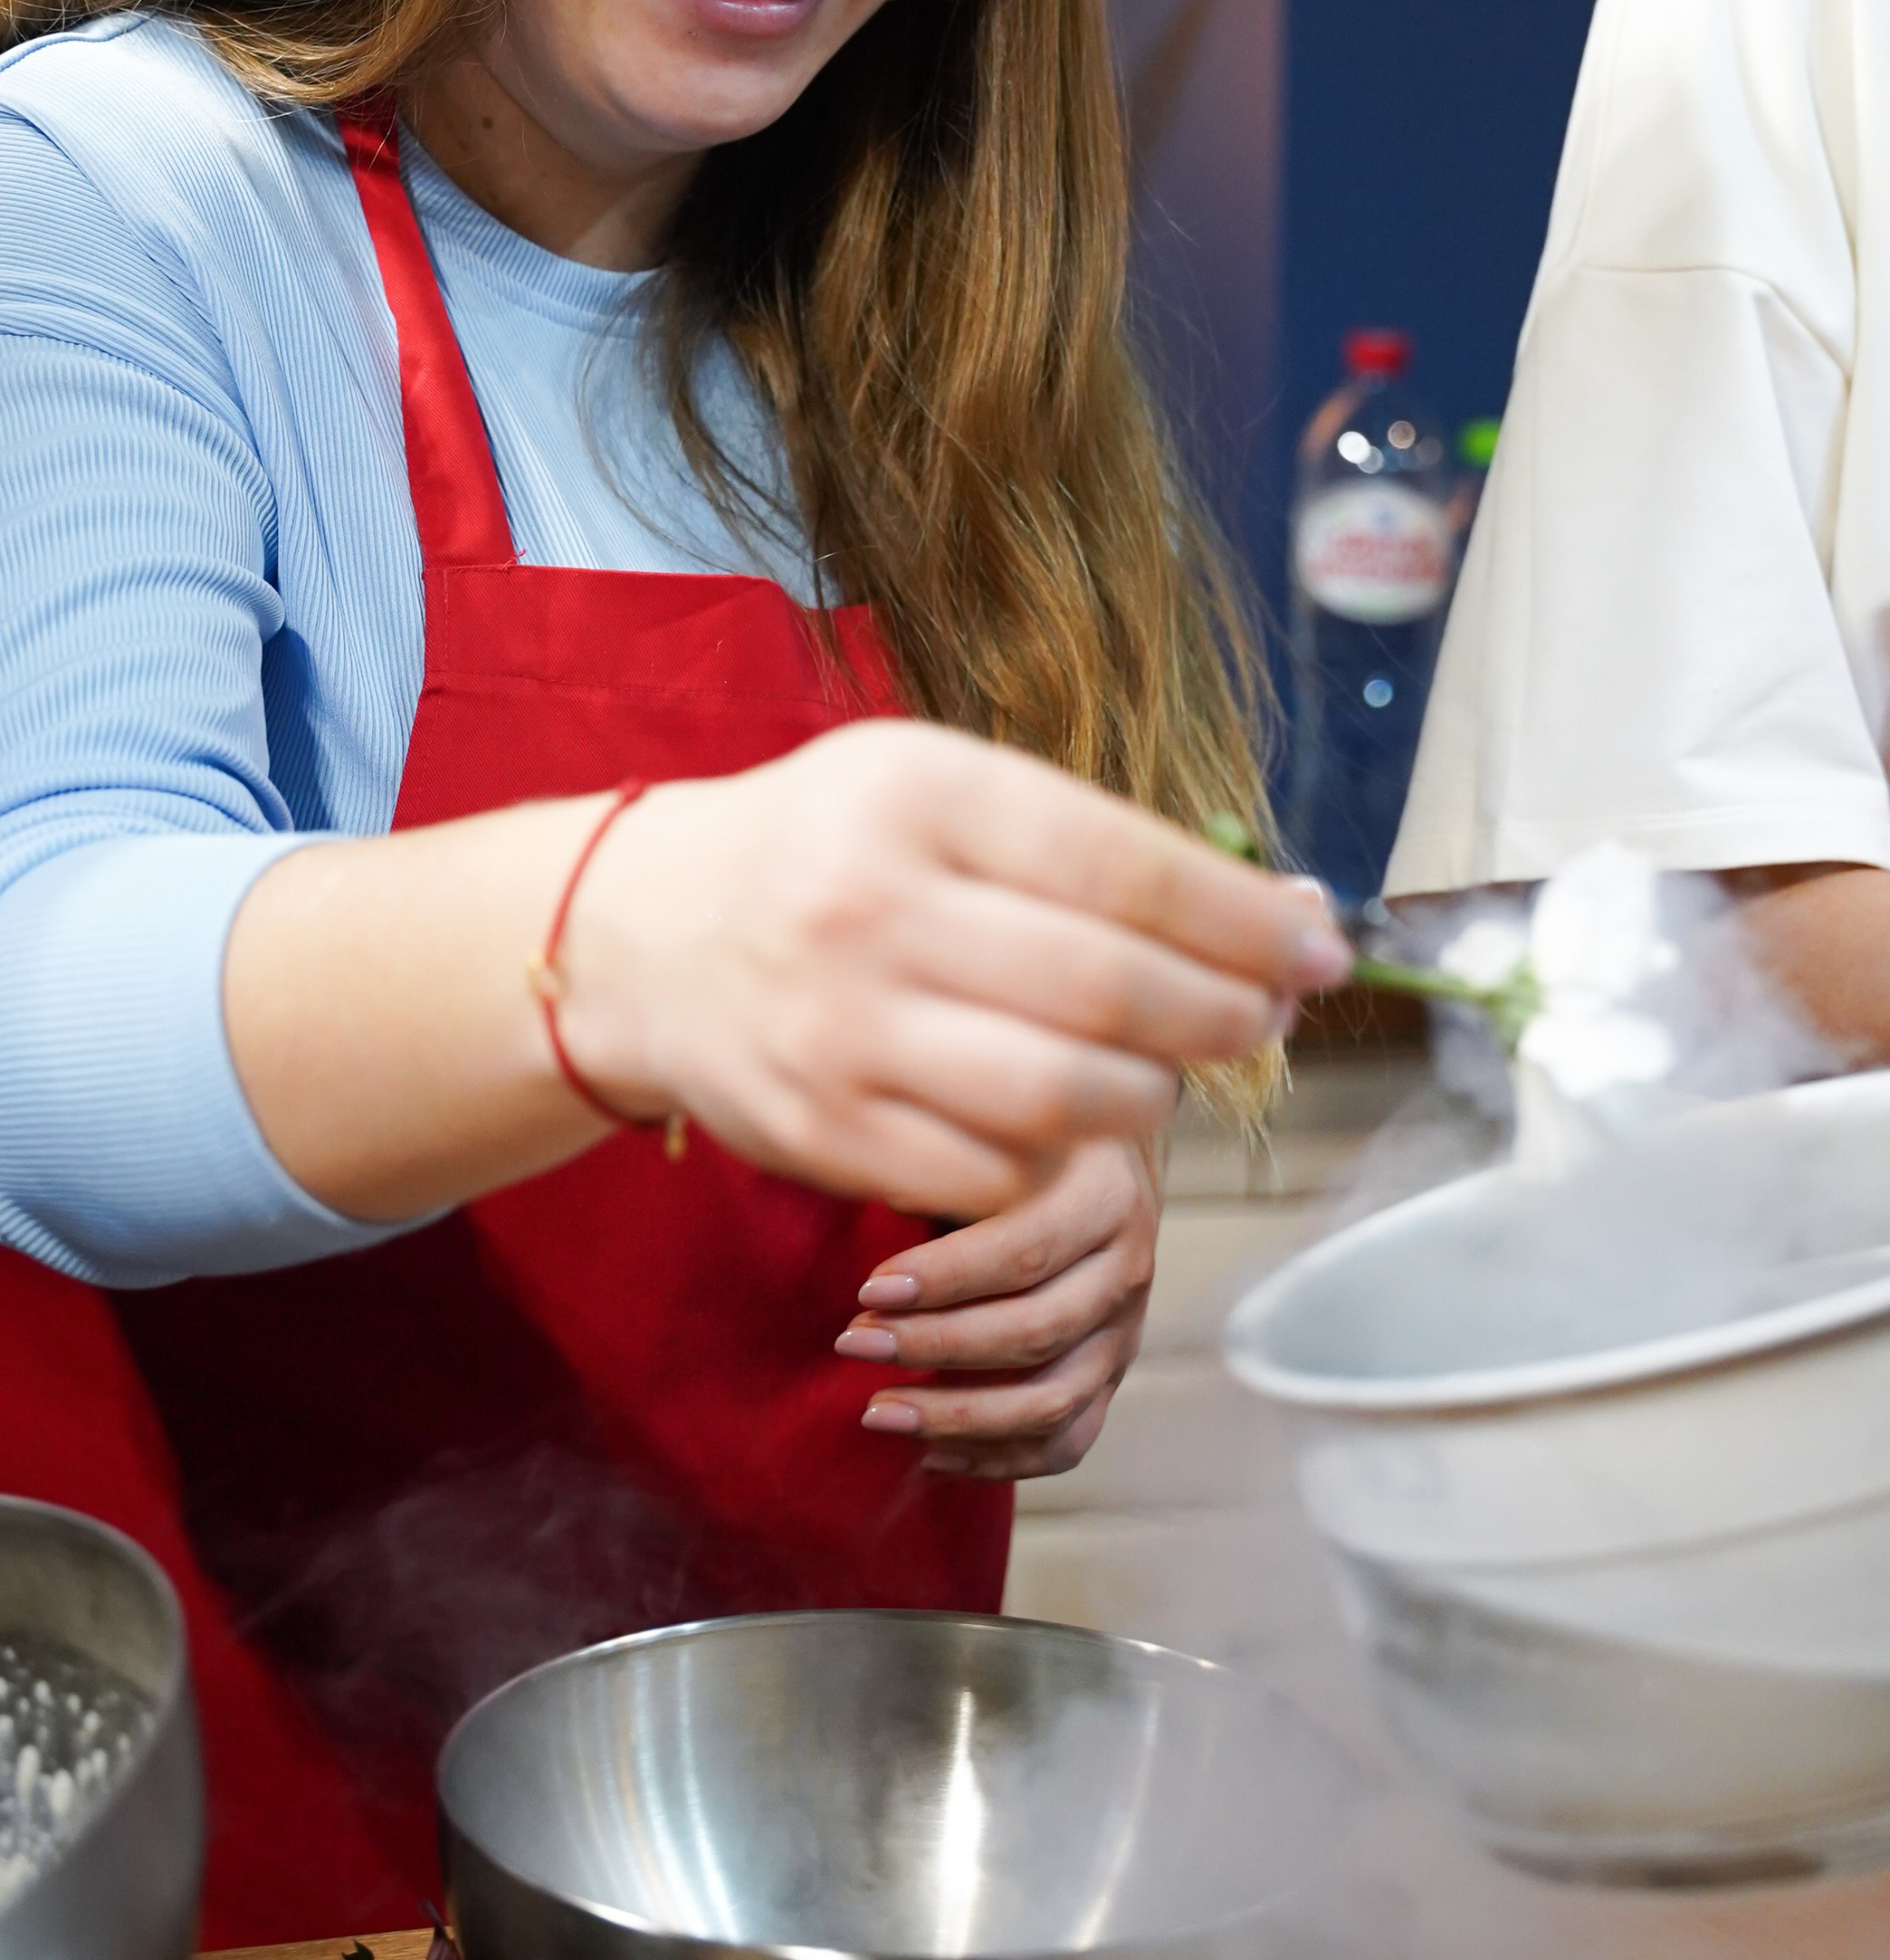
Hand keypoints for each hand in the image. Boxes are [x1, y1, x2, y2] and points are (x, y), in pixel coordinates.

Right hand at [561, 722, 1341, 1219]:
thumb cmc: (830, 848)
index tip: (1317, 944)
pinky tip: (1068, 1120)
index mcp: (917, 790)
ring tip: (1164, 1069)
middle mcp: (872, 905)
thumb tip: (1281, 909)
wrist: (642, 934)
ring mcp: (841, 1027)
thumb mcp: (935, 786)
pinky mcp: (824, 1129)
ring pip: (1064, 1098)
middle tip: (1268, 1018)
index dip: (1245, 919)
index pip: (1124, 865)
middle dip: (1226, 1015)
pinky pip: (993, 1172)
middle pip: (1109, 990)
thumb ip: (1087, 843)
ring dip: (1151, 1097)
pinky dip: (1059, 1157)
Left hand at [832, 1141, 1159, 1478]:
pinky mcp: (1110, 1378)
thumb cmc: (1028, 1137)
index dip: (944, 1279)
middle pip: (1035, 1333)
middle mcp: (1127, 1272)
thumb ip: (954, 1161)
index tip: (868, 1290)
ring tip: (877, 1410)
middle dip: (934, 1346)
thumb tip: (883, 1189)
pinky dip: (998, 1459)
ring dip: (957, 1417)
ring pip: (1051, 1403)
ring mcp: (1125, 1334)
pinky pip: (1066, 1443)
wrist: (1107, 1155)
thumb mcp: (1001, 1129)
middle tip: (853, 1341)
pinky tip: (930, 1455)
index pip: (1023, 1252)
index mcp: (1105, 1199)